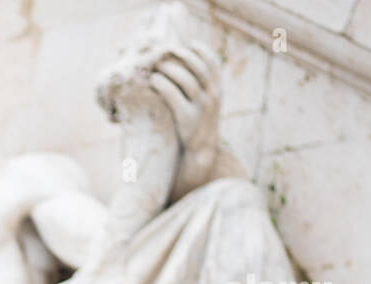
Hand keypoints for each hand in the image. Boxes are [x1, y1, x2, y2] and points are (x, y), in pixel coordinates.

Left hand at [148, 43, 220, 185]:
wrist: (201, 152)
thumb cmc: (197, 125)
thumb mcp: (205, 104)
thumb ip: (200, 87)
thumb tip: (182, 67)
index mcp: (217, 90)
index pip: (213, 62)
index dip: (200, 50)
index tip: (187, 44)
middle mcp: (212, 96)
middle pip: (198, 67)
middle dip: (180, 56)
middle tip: (164, 52)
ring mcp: (201, 107)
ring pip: (186, 79)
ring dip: (169, 68)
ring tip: (156, 66)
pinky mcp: (187, 119)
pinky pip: (173, 95)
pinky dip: (162, 84)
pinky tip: (153, 81)